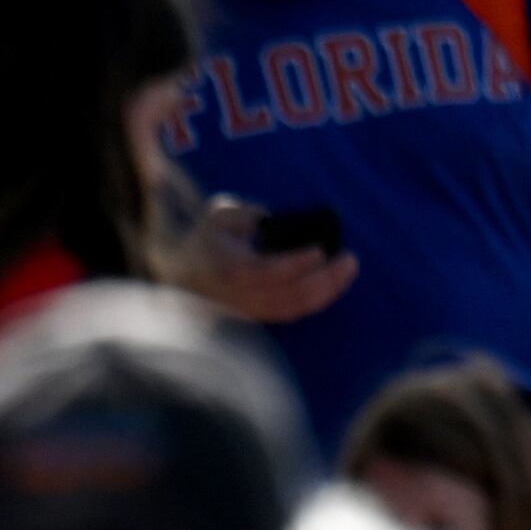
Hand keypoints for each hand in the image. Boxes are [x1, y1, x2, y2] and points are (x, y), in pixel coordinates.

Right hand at [173, 196, 360, 323]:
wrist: (180, 271)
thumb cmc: (204, 238)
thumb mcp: (220, 214)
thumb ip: (250, 214)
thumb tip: (279, 221)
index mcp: (230, 266)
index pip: (271, 270)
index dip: (300, 262)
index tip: (321, 250)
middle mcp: (241, 293)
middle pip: (292, 293)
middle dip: (326, 278)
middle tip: (350, 259)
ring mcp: (250, 308)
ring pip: (296, 307)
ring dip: (327, 291)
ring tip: (347, 270)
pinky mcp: (258, 315)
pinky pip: (292, 312)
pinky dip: (316, 300)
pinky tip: (331, 285)